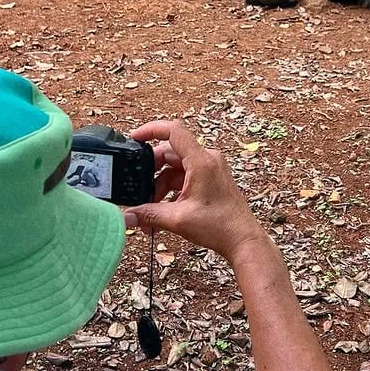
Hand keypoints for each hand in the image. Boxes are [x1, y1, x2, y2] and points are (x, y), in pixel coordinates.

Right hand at [125, 120, 267, 264]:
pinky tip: (162, 212)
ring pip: (175, 169)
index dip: (150, 130)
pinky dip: (171, 192)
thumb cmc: (220, 226)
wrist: (242, 240)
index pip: (174, 131)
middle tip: (138, 190)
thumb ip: (149, 215)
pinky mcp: (210, 180)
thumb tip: (126, 216)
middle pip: (169, 154)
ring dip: (159, 187)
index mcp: (201, 161)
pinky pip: (184, 179)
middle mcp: (207, 160)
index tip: (134, 138)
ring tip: (149, 211)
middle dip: (151, 173)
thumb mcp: (178, 219)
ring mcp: (209, 169)